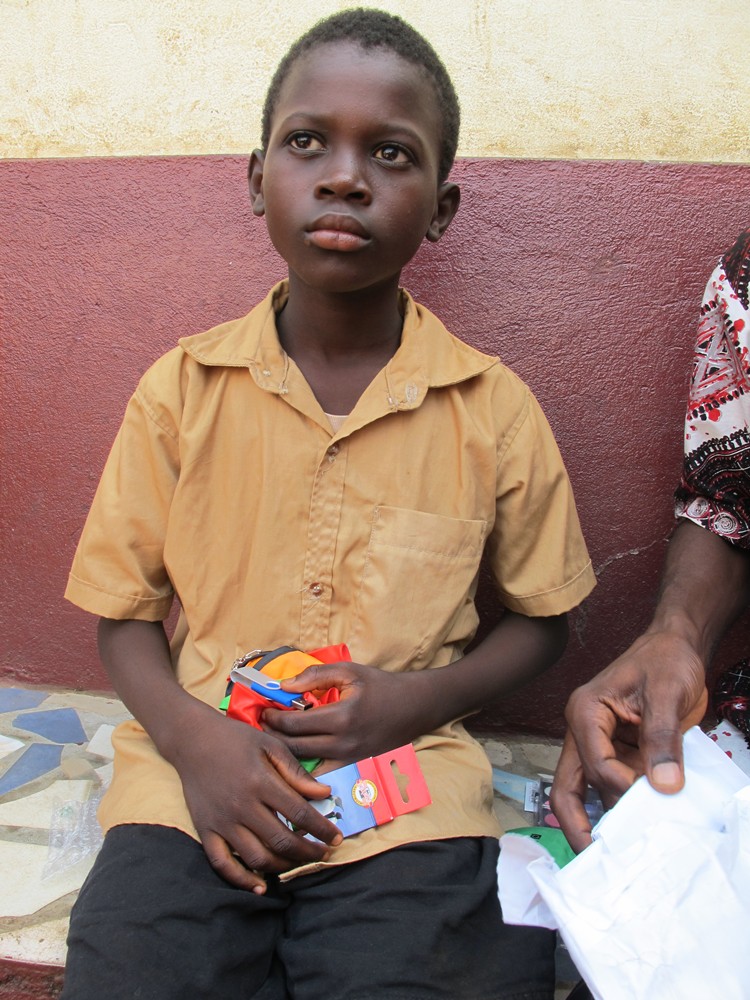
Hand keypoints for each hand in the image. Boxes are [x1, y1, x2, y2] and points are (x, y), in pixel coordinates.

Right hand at [172, 707, 342, 891]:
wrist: (193, 740)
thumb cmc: (235, 739)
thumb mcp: (270, 746)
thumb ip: (296, 772)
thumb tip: (323, 794)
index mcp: (261, 783)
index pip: (299, 814)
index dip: (322, 830)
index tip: (336, 838)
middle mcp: (242, 807)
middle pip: (281, 841)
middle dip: (308, 852)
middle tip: (323, 854)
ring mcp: (222, 822)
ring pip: (257, 858)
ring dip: (283, 866)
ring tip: (298, 862)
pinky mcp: (205, 831)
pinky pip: (223, 864)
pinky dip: (241, 880)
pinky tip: (260, 886)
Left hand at [261, 661, 429, 763]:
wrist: (412, 708)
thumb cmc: (380, 686)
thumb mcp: (349, 671)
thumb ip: (315, 676)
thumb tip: (284, 685)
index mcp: (340, 716)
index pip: (294, 724)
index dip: (273, 718)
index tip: (264, 710)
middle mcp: (343, 743)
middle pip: (294, 747)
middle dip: (274, 736)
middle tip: (265, 724)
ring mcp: (348, 759)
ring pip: (304, 764)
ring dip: (286, 752)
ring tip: (277, 738)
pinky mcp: (352, 766)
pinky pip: (321, 773)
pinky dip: (305, 766)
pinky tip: (297, 755)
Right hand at [550, 628, 707, 852]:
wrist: (678, 648)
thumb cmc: (666, 660)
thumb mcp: (666, 694)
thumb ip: (662, 738)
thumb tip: (664, 786)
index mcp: (585, 712)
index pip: (593, 762)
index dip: (620, 785)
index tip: (652, 793)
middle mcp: (584, 732)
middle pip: (568, 786)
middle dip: (578, 824)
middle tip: (596, 859)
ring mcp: (600, 745)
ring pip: (593, 792)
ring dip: (612, 816)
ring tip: (631, 846)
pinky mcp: (619, 754)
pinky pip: (617, 787)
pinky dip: (629, 807)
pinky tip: (645, 825)